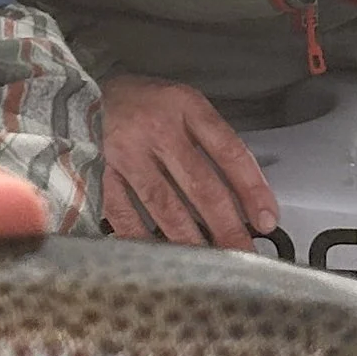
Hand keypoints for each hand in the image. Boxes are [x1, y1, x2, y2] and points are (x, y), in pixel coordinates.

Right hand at [97, 76, 278, 246]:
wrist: (89, 93)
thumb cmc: (144, 102)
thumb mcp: (184, 103)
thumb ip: (210, 139)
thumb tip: (241, 192)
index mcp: (186, 106)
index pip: (229, 151)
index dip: (252, 189)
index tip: (267, 220)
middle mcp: (158, 129)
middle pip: (201, 185)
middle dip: (226, 225)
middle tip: (242, 253)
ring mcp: (127, 152)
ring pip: (164, 204)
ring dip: (189, 238)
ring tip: (208, 262)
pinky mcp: (100, 172)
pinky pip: (122, 212)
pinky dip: (141, 237)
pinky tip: (158, 255)